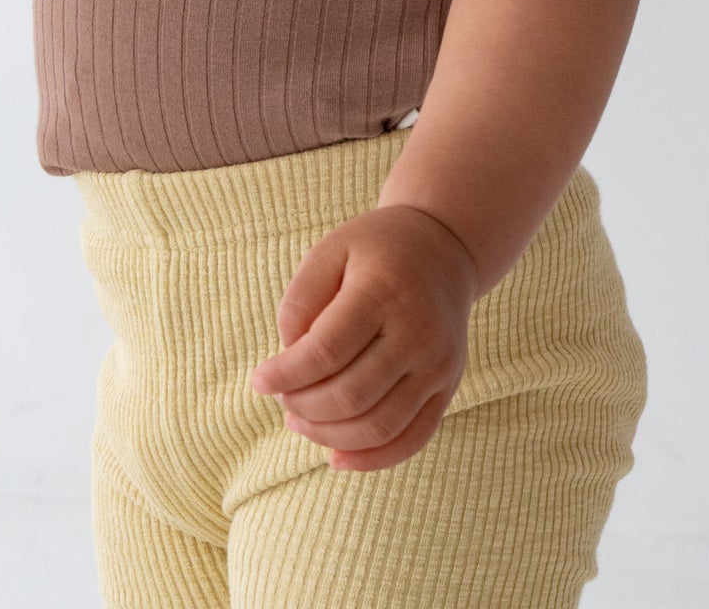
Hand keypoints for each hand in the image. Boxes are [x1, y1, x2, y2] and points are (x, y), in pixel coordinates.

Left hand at [251, 204, 479, 472]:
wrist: (444, 248)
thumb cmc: (375, 250)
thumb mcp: (331, 251)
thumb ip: (301, 302)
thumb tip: (288, 362)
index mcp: (384, 291)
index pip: (326, 352)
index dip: (285, 374)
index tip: (259, 380)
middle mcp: (419, 332)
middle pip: (350, 396)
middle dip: (302, 406)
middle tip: (282, 396)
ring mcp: (439, 364)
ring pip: (378, 427)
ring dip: (328, 436)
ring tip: (300, 419)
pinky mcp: (448, 386)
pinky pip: (411, 439)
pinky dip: (371, 459)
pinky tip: (336, 457)